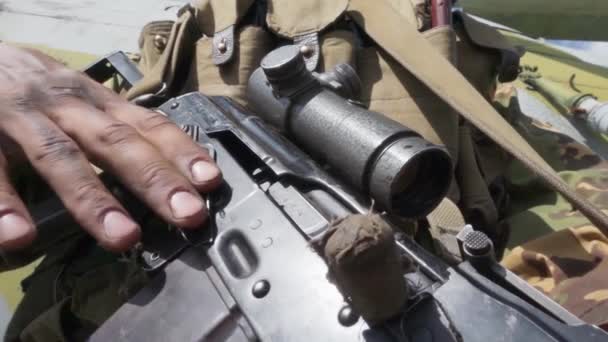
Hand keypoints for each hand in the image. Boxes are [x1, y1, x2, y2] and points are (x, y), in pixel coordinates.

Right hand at [0, 44, 221, 251]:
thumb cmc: (41, 92)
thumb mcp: (85, 104)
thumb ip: (119, 133)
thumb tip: (170, 174)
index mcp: (98, 103)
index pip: (148, 124)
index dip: (181, 152)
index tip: (211, 182)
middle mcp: (67, 106)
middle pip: (116, 141)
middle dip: (155, 179)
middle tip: (187, 213)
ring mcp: (23, 118)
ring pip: (61, 156)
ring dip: (94, 199)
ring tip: (124, 237)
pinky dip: (5, 202)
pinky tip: (21, 235)